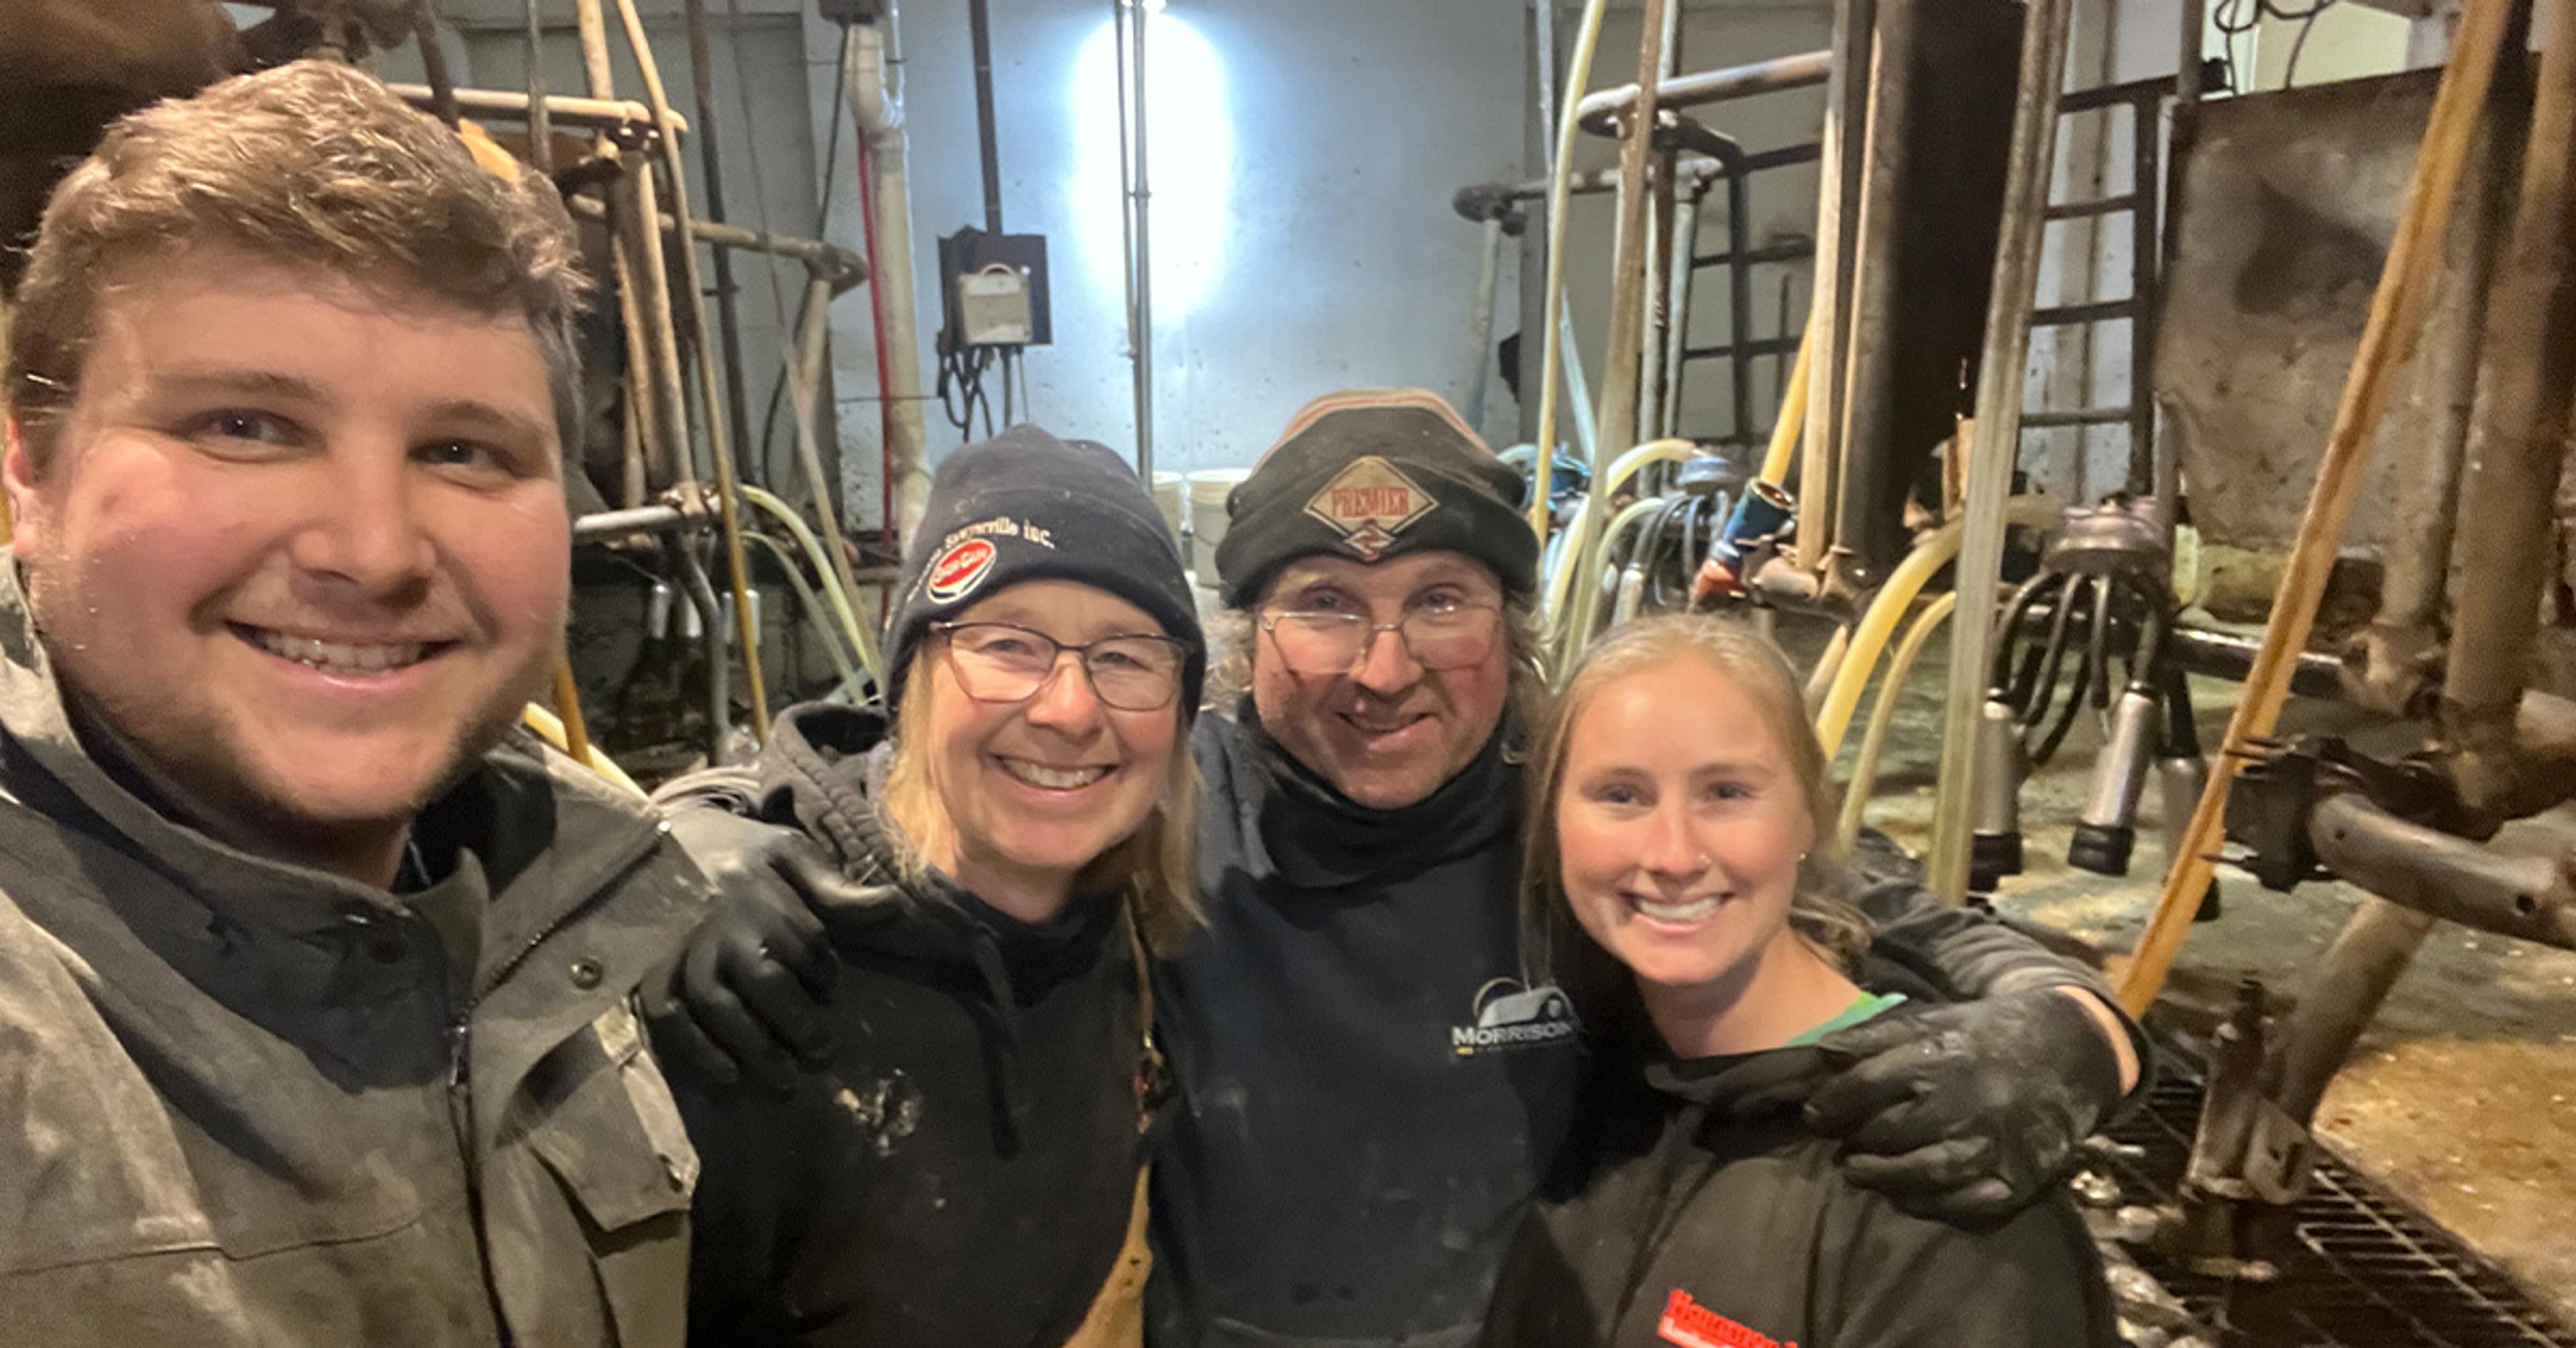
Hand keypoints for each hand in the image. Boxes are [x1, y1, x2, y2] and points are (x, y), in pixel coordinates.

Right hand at [641, 810, 851, 1094]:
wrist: (665, 841)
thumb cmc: (739, 855)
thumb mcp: (790, 854)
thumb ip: (836, 888)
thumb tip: (895, 905)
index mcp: (757, 889)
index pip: (804, 943)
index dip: (824, 975)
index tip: (830, 993)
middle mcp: (718, 922)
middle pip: (764, 980)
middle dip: (798, 1025)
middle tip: (822, 1058)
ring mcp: (678, 949)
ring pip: (717, 1008)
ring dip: (753, 1051)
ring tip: (784, 1085)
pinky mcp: (648, 971)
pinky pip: (668, 1018)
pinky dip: (696, 1052)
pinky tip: (727, 1079)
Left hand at [1805, 986, 2126, 1224]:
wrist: (2073, 1054)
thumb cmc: (1988, 1034)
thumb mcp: (1934, 1018)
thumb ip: (1876, 1036)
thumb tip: (1820, 1054)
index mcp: (1941, 1054)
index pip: (1866, 1085)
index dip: (1831, 1104)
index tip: (1814, 1113)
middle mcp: (1966, 1100)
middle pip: (1888, 1131)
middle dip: (1853, 1139)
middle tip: (1838, 1142)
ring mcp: (1994, 1144)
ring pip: (1920, 1173)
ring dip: (1879, 1177)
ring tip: (1856, 1171)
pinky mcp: (2018, 1178)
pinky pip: (1962, 1204)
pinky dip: (1925, 1204)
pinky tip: (1903, 1194)